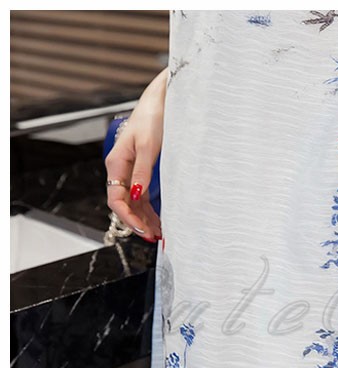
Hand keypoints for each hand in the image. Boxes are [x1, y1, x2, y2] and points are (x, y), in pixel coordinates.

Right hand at [105, 71, 166, 240]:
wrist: (162, 101)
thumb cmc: (153, 118)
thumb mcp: (149, 146)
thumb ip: (142, 171)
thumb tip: (136, 194)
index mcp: (117, 164)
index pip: (116, 199)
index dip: (128, 217)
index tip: (143, 229)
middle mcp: (120, 170)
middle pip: (124, 204)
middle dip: (138, 222)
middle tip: (155, 237)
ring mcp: (131, 172)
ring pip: (134, 203)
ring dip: (145, 219)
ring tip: (160, 234)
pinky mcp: (142, 171)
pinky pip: (142, 196)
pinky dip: (150, 209)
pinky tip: (159, 220)